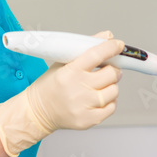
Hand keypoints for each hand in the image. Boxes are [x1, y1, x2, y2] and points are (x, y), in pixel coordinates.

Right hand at [0, 33, 124, 156]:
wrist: (37, 111)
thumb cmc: (50, 86)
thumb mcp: (63, 63)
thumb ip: (86, 49)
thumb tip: (107, 36)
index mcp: (70, 72)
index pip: (97, 54)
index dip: (111, 48)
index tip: (118, 45)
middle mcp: (77, 89)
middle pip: (111, 74)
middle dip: (113, 70)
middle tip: (107, 70)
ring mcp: (83, 106)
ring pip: (114, 91)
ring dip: (111, 86)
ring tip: (100, 86)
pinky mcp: (88, 120)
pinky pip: (111, 107)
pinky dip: (109, 102)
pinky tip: (98, 99)